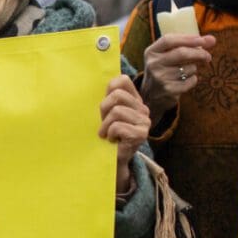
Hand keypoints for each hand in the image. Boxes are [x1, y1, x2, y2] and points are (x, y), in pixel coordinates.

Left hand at [99, 74, 149, 195]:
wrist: (112, 160)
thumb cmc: (106, 135)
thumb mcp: (105, 114)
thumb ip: (107, 98)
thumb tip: (93, 77)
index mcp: (135, 100)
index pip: (122, 80)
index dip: (108, 91)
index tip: (105, 107)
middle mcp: (143, 109)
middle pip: (117, 95)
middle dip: (103, 110)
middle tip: (104, 124)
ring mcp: (144, 122)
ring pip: (116, 111)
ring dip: (105, 125)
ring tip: (107, 134)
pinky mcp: (141, 134)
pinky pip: (117, 126)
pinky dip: (109, 134)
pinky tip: (112, 140)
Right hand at [140, 32, 216, 116]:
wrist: (151, 96)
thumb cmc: (165, 69)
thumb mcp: (169, 54)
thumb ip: (190, 44)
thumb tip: (212, 39)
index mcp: (151, 52)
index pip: (169, 40)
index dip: (187, 38)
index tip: (202, 40)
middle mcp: (153, 64)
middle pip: (181, 53)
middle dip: (199, 53)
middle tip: (208, 56)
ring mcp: (159, 78)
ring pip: (189, 68)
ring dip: (194, 68)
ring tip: (187, 71)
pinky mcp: (168, 90)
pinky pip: (190, 81)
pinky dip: (193, 79)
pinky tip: (186, 81)